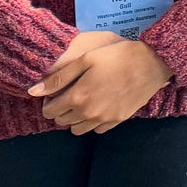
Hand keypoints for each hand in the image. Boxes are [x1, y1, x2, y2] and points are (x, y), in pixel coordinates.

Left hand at [31, 38, 173, 134]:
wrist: (153, 62)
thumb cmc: (119, 56)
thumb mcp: (87, 59)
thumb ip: (59, 77)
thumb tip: (33, 91)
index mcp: (78, 97)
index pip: (49, 111)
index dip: (49, 101)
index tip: (56, 91)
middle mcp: (88, 113)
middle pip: (62, 121)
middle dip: (61, 109)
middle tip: (70, 94)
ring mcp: (104, 119)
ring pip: (77, 129)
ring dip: (75, 118)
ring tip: (84, 101)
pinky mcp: (118, 120)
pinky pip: (96, 130)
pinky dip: (93, 122)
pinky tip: (99, 106)